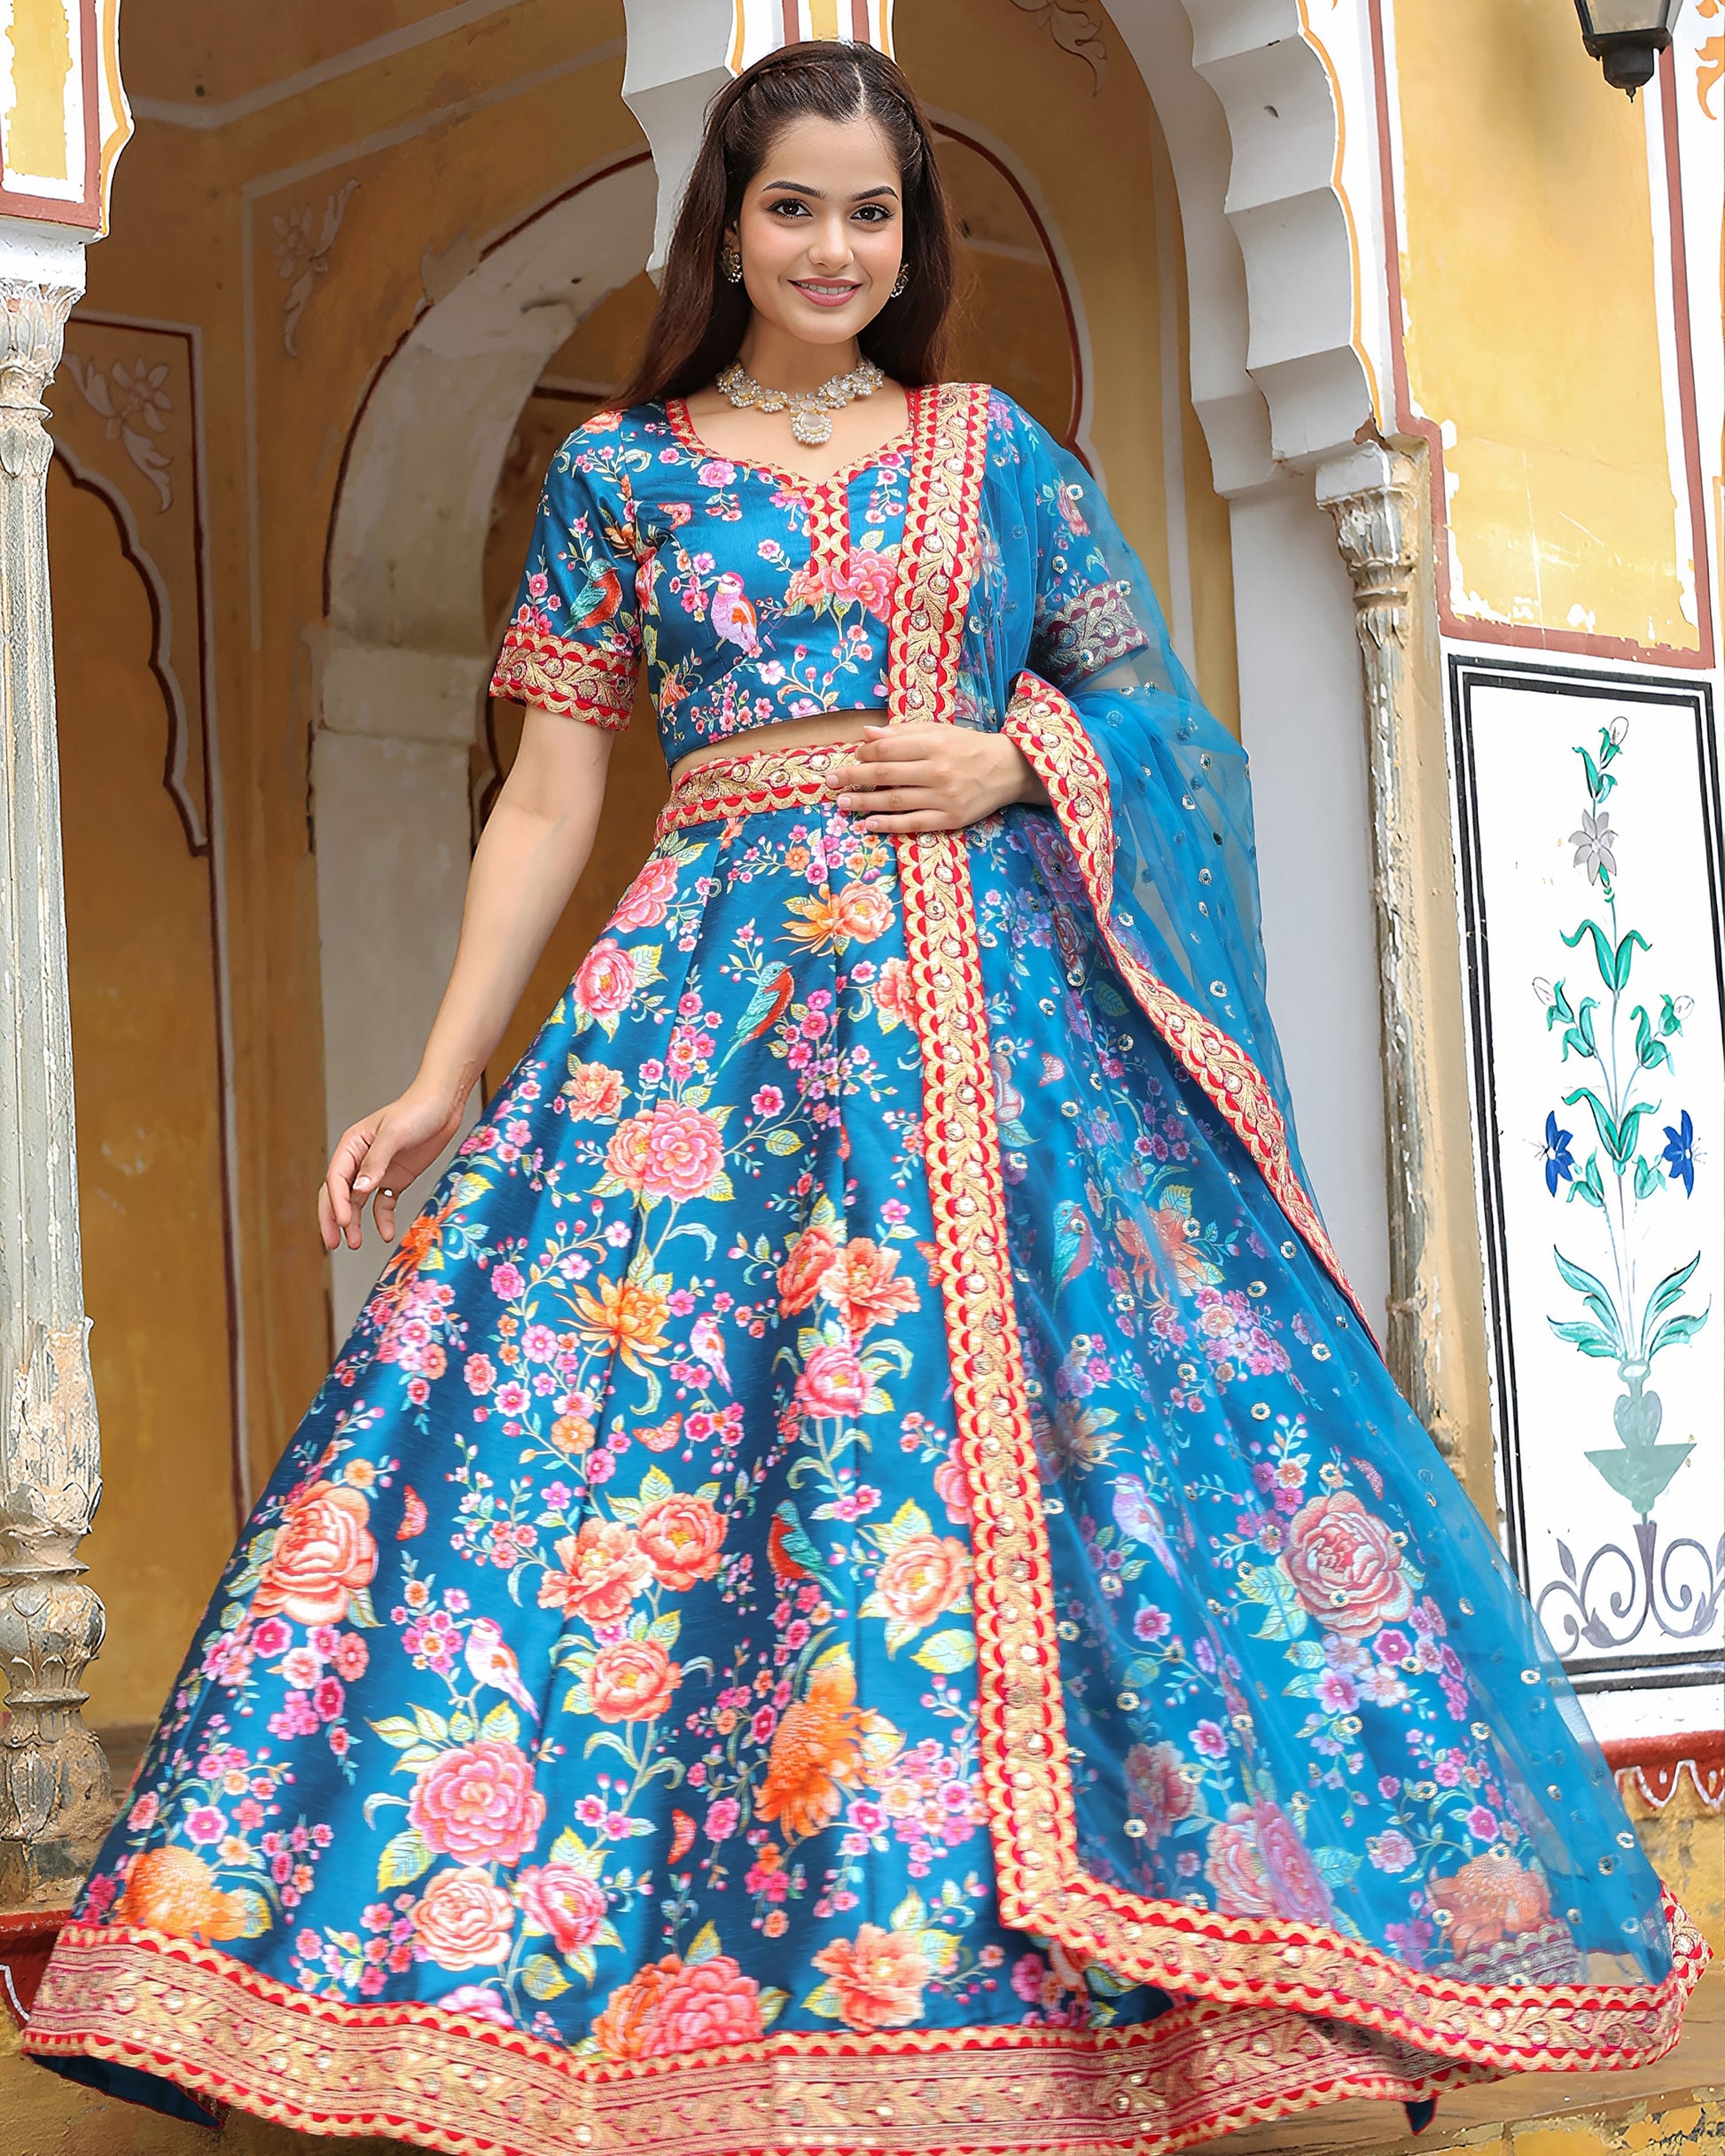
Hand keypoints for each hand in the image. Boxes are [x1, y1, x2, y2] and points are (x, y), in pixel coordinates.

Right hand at [319, 1084, 465, 1252]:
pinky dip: (383, 1218)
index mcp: (351, 1146)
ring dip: (356, 1223)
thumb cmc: (417, 1111)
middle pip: (338, 1194)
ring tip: (355, 1244)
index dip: (337, 1202)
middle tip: (333, 1243)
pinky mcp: (396, 1179)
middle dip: (334, 1219)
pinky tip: (386, 1233)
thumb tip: (358, 1190)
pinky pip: (383, 1203)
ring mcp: (378, 1171)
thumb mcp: (394, 1134)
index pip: (335, 1179)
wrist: (444, 1106)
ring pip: (358, 1202)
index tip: (345, 1222)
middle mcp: (360, 1160)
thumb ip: (376, 1162)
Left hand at [830, 725, 1046, 833]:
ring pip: (894, 801)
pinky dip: (888, 824)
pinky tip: (868, 824)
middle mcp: (937, 770)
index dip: (864, 754)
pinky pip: (912, 823)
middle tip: (831, 782)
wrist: (1008, 770)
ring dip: (863, 803)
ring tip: (842, 804)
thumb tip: (866, 734)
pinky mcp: (949, 818)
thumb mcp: (938, 731)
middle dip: (853, 778)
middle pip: (884, 775)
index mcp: (933, 744)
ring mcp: (943, 797)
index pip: (887, 749)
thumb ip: (902, 733)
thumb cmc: (968, 747)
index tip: (852, 757)